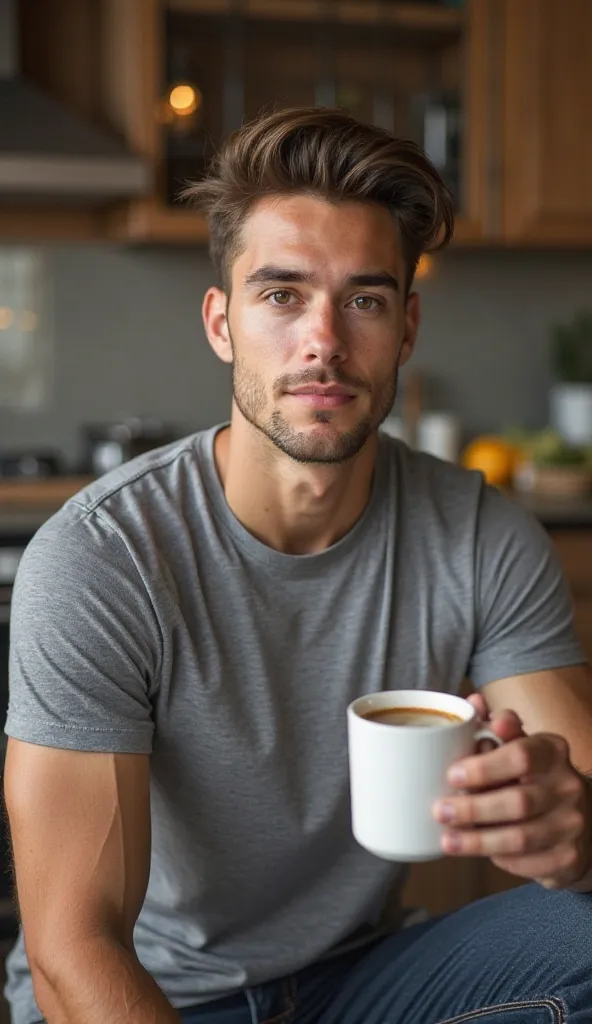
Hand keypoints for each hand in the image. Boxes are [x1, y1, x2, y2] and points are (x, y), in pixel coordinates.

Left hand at [432, 693, 591, 888]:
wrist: (581, 818)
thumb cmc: (536, 775)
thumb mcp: (521, 745)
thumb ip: (497, 727)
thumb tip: (472, 702)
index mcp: (553, 751)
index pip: (521, 755)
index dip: (484, 767)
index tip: (452, 774)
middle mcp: (568, 785)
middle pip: (518, 801)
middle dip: (473, 808)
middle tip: (439, 810)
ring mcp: (572, 823)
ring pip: (521, 837)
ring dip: (478, 840)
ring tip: (447, 839)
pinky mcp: (569, 857)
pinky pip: (528, 862)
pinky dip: (499, 859)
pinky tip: (479, 854)